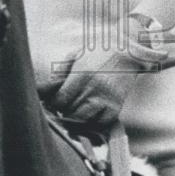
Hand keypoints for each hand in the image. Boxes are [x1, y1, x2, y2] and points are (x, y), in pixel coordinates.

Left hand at [49, 13, 167, 124]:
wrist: (126, 52)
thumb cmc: (97, 53)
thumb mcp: (76, 55)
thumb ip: (60, 71)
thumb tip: (47, 87)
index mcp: (82, 75)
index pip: (61, 100)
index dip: (55, 103)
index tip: (55, 101)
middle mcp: (94, 88)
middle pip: (70, 111)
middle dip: (65, 110)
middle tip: (65, 105)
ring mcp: (106, 99)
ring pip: (83, 120)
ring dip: (77, 117)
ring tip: (76, 109)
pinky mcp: (116, 106)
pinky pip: (100, 123)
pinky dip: (93, 121)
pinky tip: (90, 113)